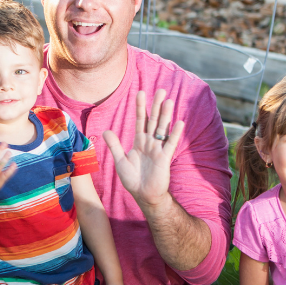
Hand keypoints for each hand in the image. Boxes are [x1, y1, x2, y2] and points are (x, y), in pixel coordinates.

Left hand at [102, 89, 184, 209]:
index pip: (140, 120)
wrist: (143, 195)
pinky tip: (179, 122)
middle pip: (153, 120)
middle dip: (156, 106)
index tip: (140, 92)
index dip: (140, 107)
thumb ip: (115, 145)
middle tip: (160, 90)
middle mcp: (150, 143)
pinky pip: (170, 144)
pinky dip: (174, 134)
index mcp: (139, 142)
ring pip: (162, 129)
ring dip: (165, 116)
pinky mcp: (164, 159)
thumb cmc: (133, 179)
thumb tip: (106, 131)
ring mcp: (158, 150)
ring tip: (168, 101)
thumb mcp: (120, 160)